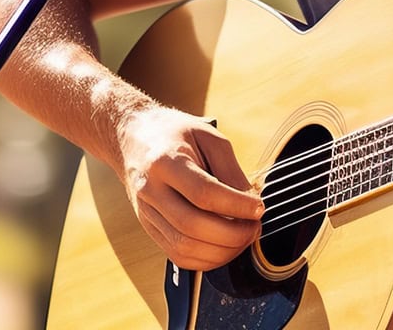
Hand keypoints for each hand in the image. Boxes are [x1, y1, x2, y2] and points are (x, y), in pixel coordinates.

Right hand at [117, 105, 263, 269]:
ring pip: (184, 248)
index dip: (237, 206)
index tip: (259, 207)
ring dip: (222, 251)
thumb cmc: (174, 133)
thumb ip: (230, 169)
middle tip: (255, 227)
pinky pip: (178, 256)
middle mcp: (150, 191)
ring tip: (244, 237)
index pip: (204, 194)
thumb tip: (251, 202)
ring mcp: (146, 213)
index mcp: (165, 162)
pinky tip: (225, 246)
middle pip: (192, 226)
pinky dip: (206, 259)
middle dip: (233, 234)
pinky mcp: (149, 228)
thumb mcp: (208, 136)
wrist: (133, 137)